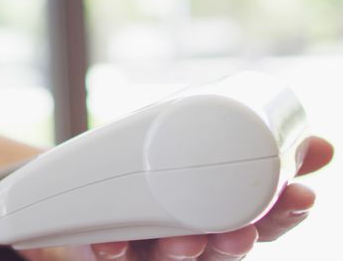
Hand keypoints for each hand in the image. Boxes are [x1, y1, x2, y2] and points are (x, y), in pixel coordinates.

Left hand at [19, 136, 333, 260]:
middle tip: (241, 233)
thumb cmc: (151, 167)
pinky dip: (110, 250)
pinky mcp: (106, 243)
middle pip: (220, 247)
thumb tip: (323, 146)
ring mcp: (148, 244)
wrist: (77, 184)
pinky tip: (107, 246)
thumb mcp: (197, 145)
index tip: (301, 198)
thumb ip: (255, 144)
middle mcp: (189, 236)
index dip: (283, 215)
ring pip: (170, 257)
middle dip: (234, 243)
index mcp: (218, 214)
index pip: (262, 223)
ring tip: (183, 243)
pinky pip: (111, 252)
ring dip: (181, 252)